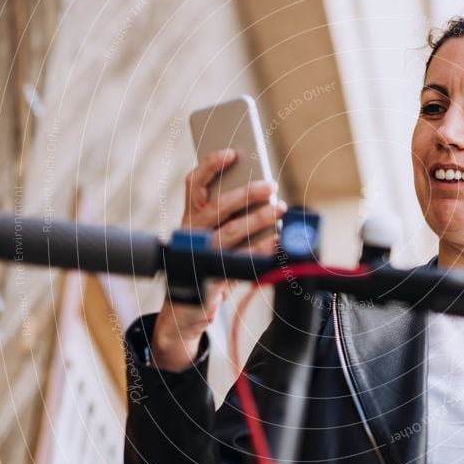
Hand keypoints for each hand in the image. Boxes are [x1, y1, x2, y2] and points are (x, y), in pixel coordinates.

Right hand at [152, 148, 286, 370]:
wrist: (184, 310)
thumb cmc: (205, 264)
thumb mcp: (211, 237)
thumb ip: (228, 217)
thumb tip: (262, 195)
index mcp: (190, 218)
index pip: (194, 183)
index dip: (211, 165)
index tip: (233, 153)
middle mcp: (191, 234)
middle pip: (218, 206)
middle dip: (247, 193)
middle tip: (271, 186)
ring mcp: (200, 256)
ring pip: (231, 231)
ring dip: (259, 219)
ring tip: (280, 209)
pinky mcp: (212, 279)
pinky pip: (242, 260)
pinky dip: (263, 249)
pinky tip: (279, 239)